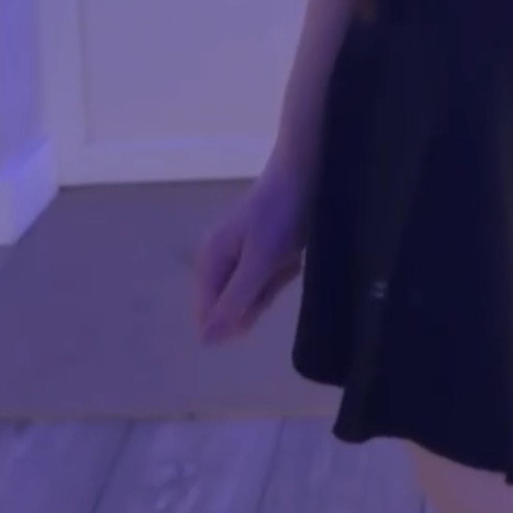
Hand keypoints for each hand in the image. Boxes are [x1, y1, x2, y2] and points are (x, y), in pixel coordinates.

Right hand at [195, 155, 311, 343]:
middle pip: (234, 306)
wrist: (306, 170)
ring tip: (288, 253)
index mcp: (209, 262)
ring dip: (275, 281)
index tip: (263, 290)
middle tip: (277, 266)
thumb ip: (234, 301)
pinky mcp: (260, 251)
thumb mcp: (260, 260)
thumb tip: (206, 342)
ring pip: (255, 293)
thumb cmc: (280, 213)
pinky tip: (293, 250)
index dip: (240, 315)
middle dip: (261, 295)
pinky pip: (269, 278)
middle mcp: (218, 261)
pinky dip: (284, 270)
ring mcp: (239, 255)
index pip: (211, 317)